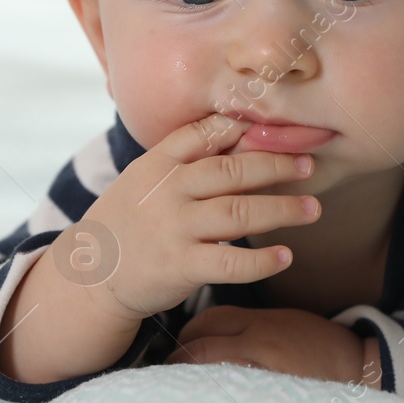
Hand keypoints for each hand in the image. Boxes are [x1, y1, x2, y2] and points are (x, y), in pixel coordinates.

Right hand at [68, 112, 322, 321]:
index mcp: (159, 163)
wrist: (91, 274)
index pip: (205, 134)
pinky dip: (261, 260)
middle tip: (308, 166)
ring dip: (282, 209)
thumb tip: (240, 129)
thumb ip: (186, 155)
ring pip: (239, 213)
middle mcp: (168, 191)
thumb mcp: (146, 177)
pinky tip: (285, 255)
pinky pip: (230, 263)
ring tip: (312, 209)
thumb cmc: (130, 220)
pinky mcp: (181, 267)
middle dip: (276, 166)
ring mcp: (175, 228)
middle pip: (232, 171)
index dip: (244, 129)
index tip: (278, 128)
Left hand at [174, 305, 381, 386]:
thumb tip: (217, 345)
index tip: (179, 350)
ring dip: (188, 377)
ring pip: (209, 364)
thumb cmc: (321, 349)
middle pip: (202, 342)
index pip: (209, 320)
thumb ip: (252, 330)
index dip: (188, 335)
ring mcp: (264, 362)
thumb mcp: (286, 326)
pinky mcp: (271, 385)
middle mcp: (258, 336)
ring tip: (177, 392)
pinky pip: (231, 389)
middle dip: (179, 358)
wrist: (360, 367)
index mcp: (260, 321)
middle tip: (169, 374)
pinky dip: (213, 395)